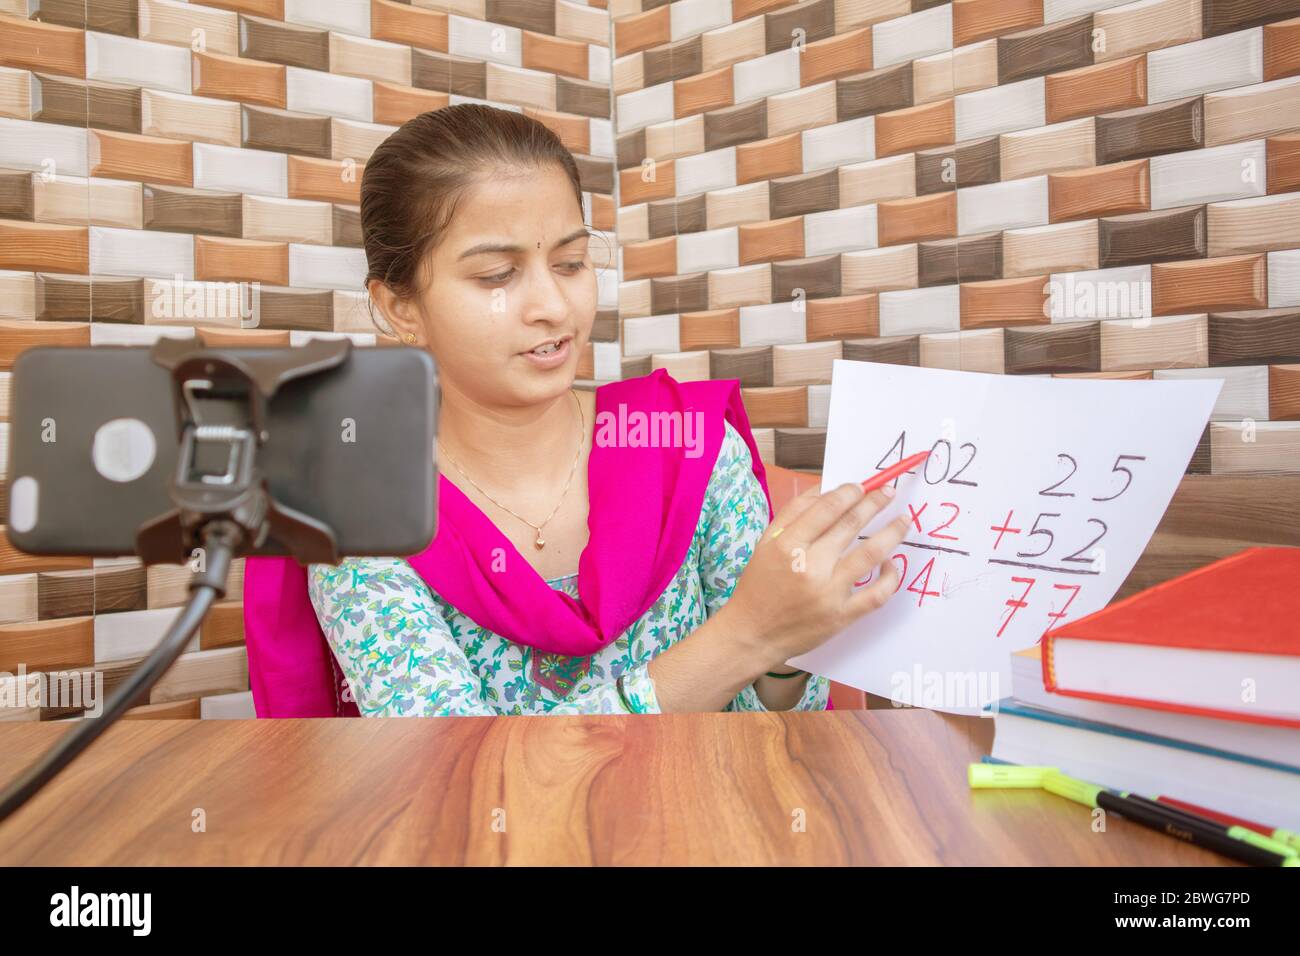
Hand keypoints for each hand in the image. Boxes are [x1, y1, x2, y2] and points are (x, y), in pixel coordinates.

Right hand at [719, 481, 909, 669]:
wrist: (753, 633)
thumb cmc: (760, 584)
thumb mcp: (767, 542)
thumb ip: (794, 512)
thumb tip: (825, 487)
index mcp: (788, 545)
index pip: (827, 508)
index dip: (850, 492)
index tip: (863, 485)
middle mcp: (809, 566)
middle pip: (851, 525)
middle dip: (875, 502)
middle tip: (890, 491)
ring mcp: (829, 592)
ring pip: (871, 554)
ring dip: (892, 532)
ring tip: (904, 520)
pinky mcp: (842, 616)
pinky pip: (876, 594)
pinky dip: (890, 577)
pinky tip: (892, 564)